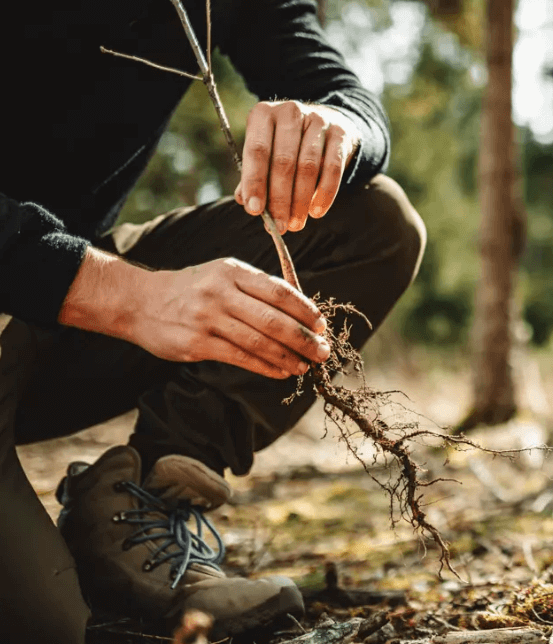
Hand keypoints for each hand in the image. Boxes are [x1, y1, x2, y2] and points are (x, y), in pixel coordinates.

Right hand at [60, 250, 329, 379]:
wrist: (140, 302)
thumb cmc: (193, 289)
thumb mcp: (223, 275)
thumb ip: (257, 288)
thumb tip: (302, 310)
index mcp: (233, 272)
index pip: (280, 292)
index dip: (305, 311)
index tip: (321, 325)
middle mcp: (220, 293)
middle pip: (274, 320)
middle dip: (304, 339)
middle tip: (322, 352)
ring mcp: (207, 319)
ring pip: (260, 343)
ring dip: (288, 357)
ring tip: (305, 366)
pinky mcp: (196, 344)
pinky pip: (241, 358)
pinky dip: (266, 367)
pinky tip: (281, 371)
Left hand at [234, 100, 360, 234]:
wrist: (327, 121)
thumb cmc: (288, 141)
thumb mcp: (267, 149)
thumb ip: (254, 173)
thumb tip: (244, 200)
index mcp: (264, 114)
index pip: (257, 150)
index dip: (254, 182)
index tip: (254, 210)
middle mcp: (291, 112)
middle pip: (284, 162)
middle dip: (280, 198)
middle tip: (278, 226)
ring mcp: (318, 121)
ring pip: (308, 167)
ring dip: (300, 201)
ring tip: (296, 224)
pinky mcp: (340, 134)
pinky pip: (333, 169)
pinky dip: (325, 193)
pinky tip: (316, 211)